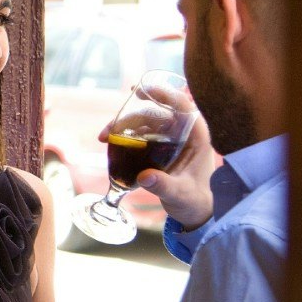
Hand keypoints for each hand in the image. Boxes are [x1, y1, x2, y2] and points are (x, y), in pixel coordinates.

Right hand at [110, 86, 217, 230]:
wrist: (192, 211)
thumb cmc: (193, 201)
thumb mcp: (180, 194)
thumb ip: (164, 186)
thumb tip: (144, 177)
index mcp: (197, 136)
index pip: (182, 105)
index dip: (162, 93)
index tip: (140, 91)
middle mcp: (184, 132)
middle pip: (156, 112)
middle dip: (130, 116)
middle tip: (110, 128)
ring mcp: (171, 138)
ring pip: (144, 121)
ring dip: (123, 125)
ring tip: (104, 138)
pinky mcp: (159, 146)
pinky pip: (140, 132)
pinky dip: (124, 134)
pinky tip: (110, 142)